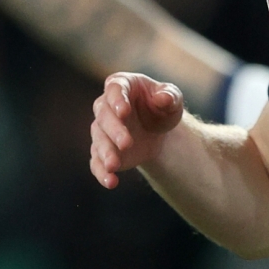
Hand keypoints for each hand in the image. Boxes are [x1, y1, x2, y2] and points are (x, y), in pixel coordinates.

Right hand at [90, 73, 184, 188]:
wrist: (158, 131)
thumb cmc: (162, 108)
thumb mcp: (172, 99)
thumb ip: (169, 96)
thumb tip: (162, 99)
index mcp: (121, 85)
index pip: (114, 90)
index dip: (117, 100)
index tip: (125, 111)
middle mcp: (106, 107)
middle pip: (104, 116)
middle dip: (114, 130)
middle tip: (126, 143)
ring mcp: (102, 130)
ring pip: (99, 140)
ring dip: (105, 153)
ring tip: (114, 166)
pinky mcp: (102, 151)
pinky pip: (96, 162)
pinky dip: (101, 172)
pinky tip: (111, 182)